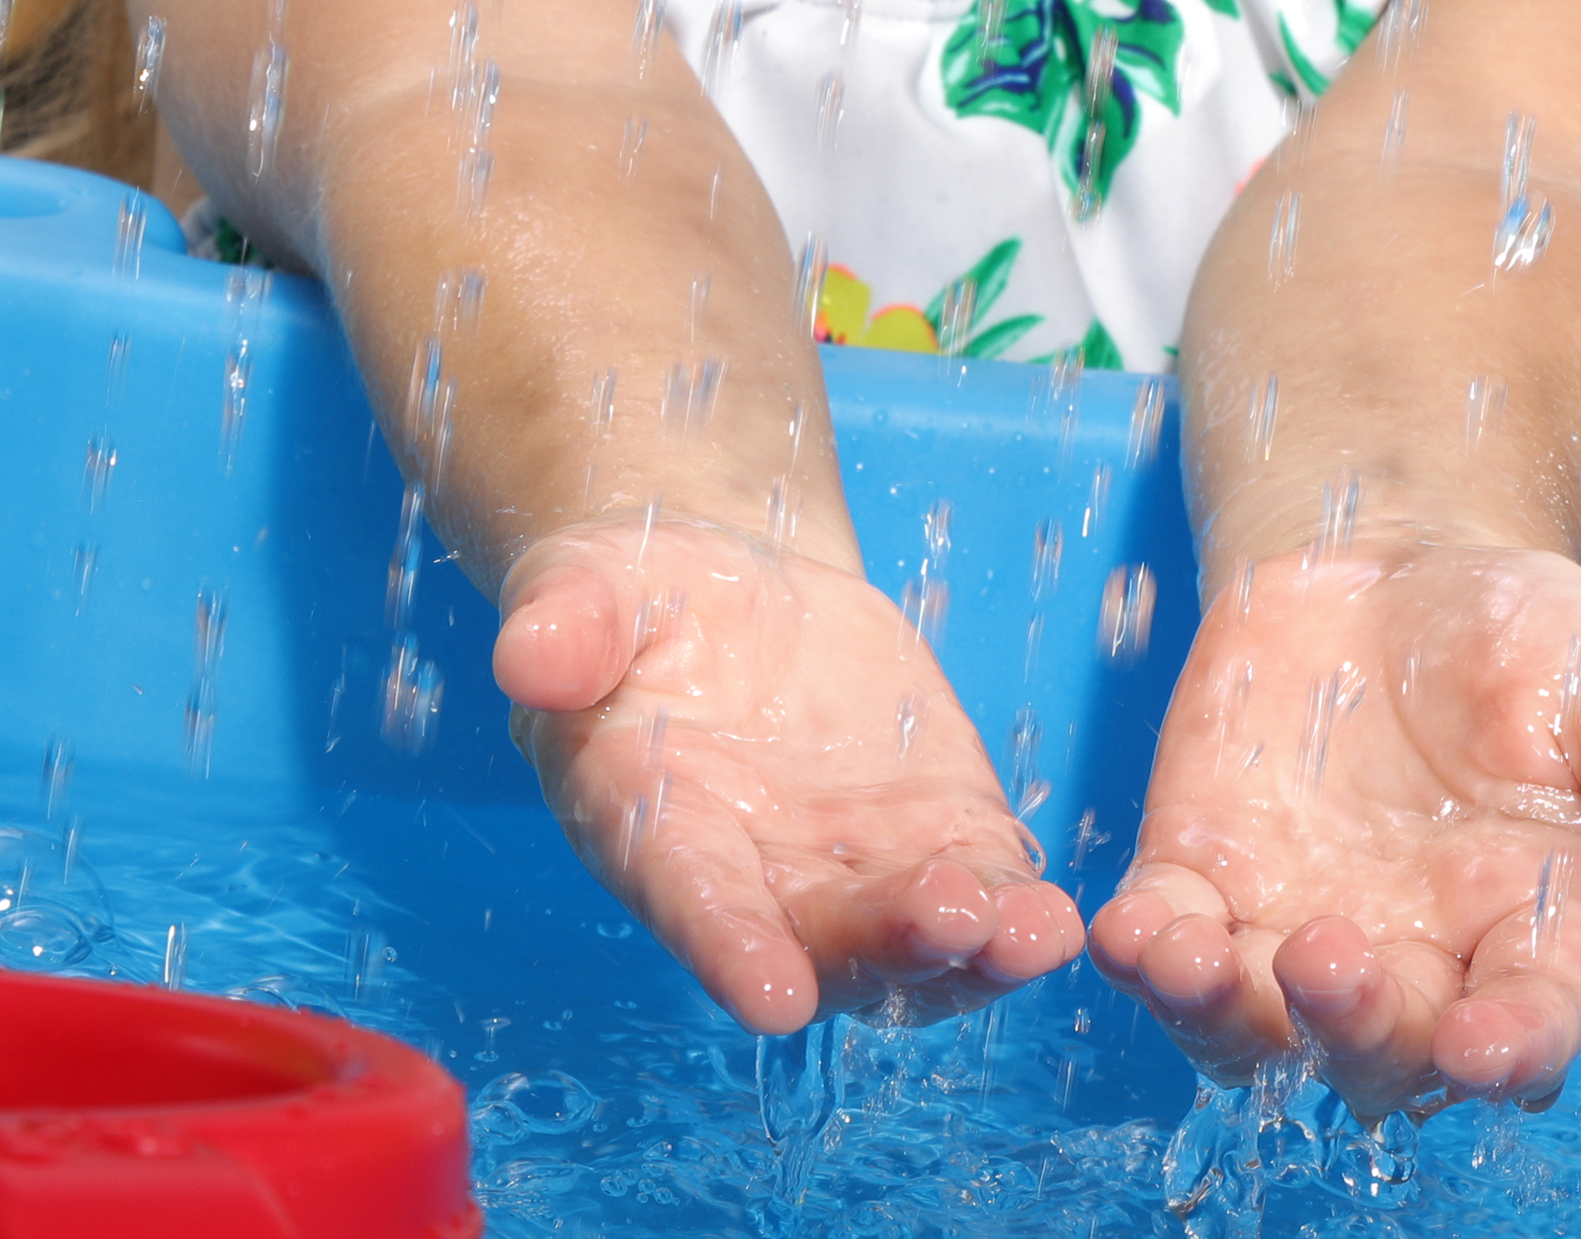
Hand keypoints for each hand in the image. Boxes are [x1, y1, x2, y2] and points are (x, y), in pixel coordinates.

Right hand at [493, 514, 1085, 1033]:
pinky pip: (979, 889)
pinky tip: (1055, 917)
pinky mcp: (932, 829)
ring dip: (973, 949)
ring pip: (913, 942)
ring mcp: (851, 868)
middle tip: (951, 920)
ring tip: (1033, 932)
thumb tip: (525, 652)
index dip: (729, 946)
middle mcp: (758, 879)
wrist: (723, 591)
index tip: (773, 992)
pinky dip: (1015, 912)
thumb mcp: (582, 588)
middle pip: (825, 939)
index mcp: (657, 830)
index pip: (692, 900)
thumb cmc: (628, 603)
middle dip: (888, 942)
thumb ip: (563, 625)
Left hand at [1088, 541, 1580, 1118]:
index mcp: (1534, 936)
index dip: (1511, 1044)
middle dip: (1360, 1027)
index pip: (1532, 1021)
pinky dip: (1143, 954)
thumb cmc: (1524, 638)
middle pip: (1388, 1050)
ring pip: (1260, 1031)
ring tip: (1193, 962)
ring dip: (1225, 1016)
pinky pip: (1168, 947)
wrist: (1393, 564)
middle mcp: (1419, 966)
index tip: (1486, 1046)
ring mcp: (1299, 935)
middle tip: (1333, 964)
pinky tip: (1124, 928)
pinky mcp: (1206, 880)